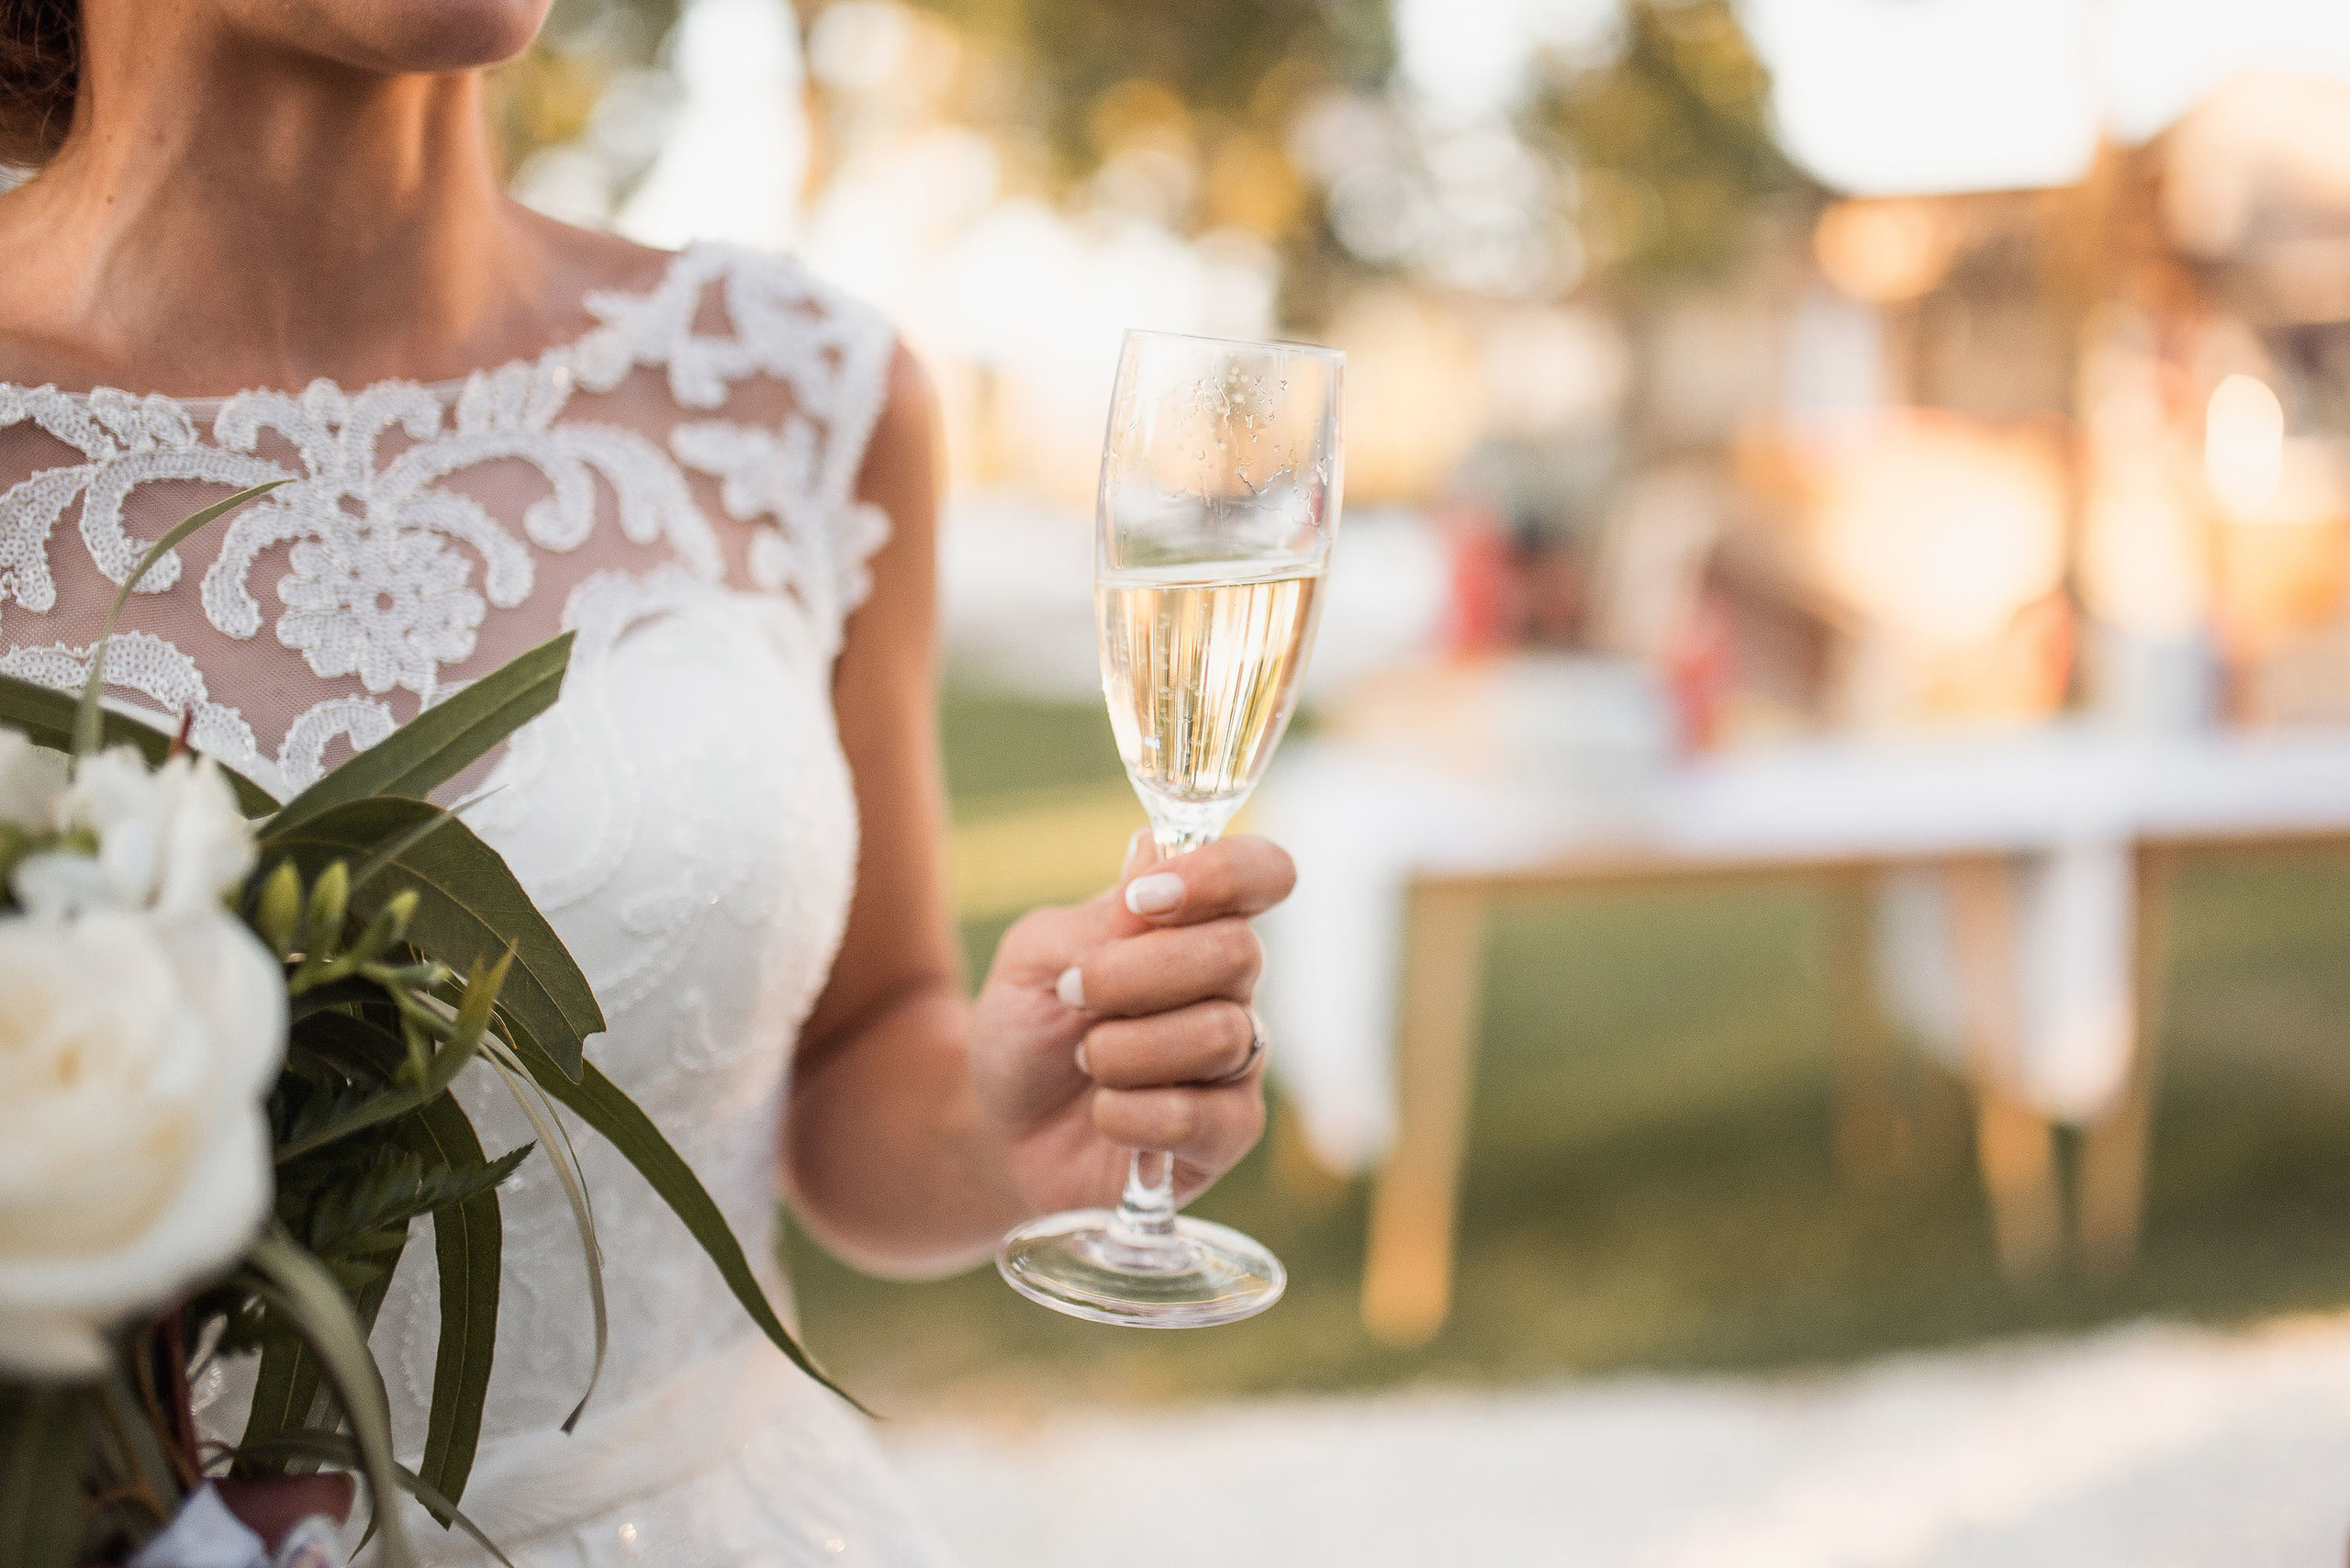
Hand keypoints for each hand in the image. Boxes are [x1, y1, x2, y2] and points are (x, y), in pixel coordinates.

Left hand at [970, 831, 1295, 1215]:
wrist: (1000, 1130)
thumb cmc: (1027, 1030)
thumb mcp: (1034, 959)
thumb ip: (1098, 919)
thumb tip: (1155, 856)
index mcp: (1194, 924)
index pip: (1263, 873)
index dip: (1223, 873)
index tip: (1145, 898)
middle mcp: (1229, 987)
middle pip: (1239, 951)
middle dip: (1135, 974)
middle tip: (1074, 994)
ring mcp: (1237, 1062)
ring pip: (1220, 1035)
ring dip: (1123, 1050)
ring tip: (1085, 1060)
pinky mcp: (1227, 1134)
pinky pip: (1199, 1118)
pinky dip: (1127, 1114)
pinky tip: (1105, 1113)